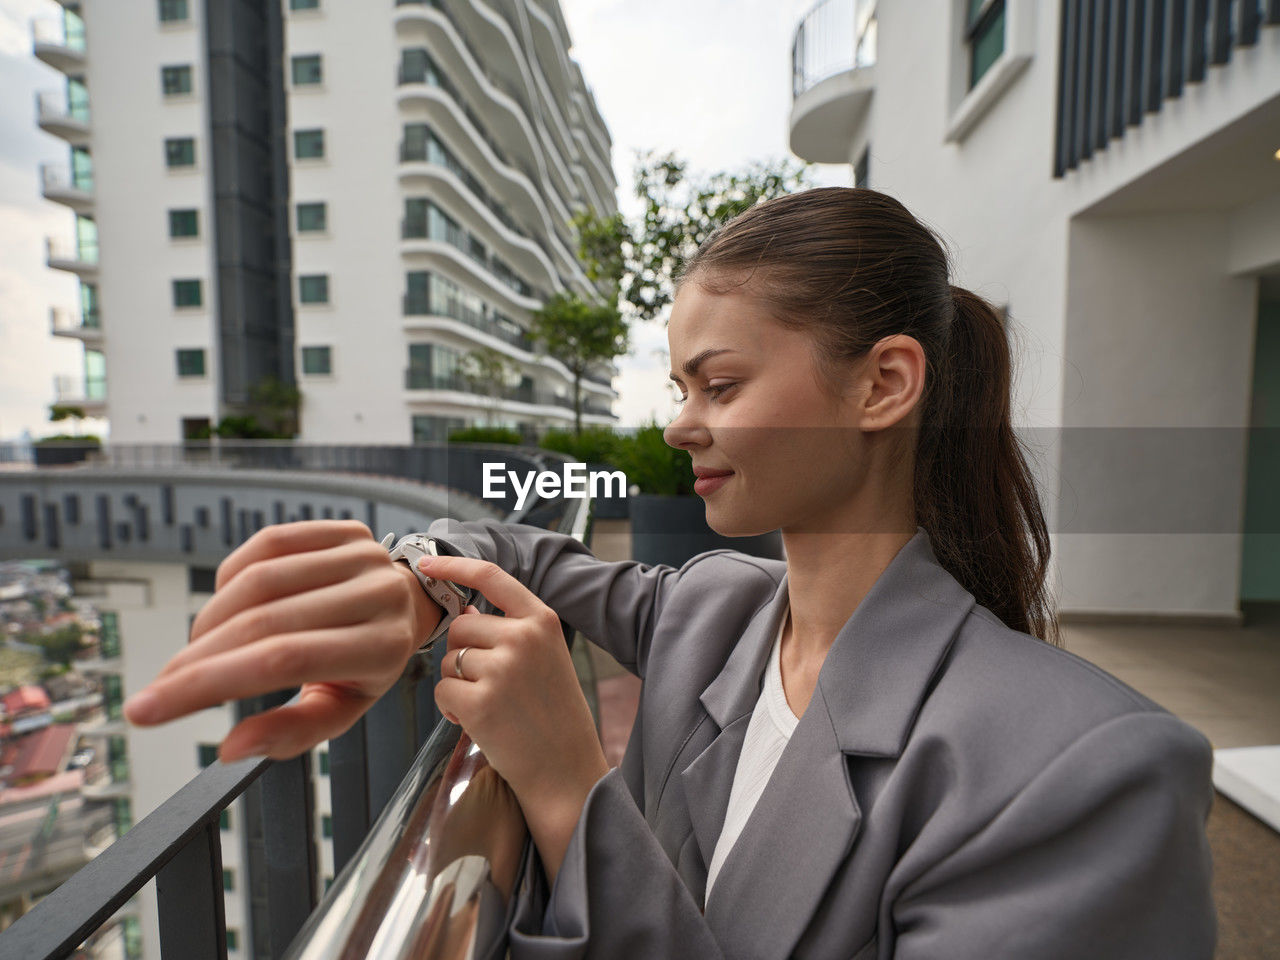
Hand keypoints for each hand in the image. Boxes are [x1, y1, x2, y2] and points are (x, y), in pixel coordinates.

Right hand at [122, 520, 427, 761]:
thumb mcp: (342, 709)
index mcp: (383, 647)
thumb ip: (291, 732)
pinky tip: (223, 608)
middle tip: (153, 692)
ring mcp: (362, 555)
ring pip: (259, 581)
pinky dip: (230, 579)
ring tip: (197, 653)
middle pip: (265, 623)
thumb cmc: (367, 665)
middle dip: (195, 661)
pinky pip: (268, 545)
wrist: (407, 606)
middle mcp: (377, 594)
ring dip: (210, 622)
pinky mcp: (345, 529)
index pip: (281, 661)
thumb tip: (230, 749)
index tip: (148, 708)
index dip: (208, 683)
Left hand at [425, 553, 609, 883]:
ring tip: (492, 707)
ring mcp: (501, 669)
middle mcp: (522, 638)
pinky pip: (442, 692)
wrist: (566, 771)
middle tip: (491, 686)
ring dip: (458, 684)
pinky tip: (480, 722)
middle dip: (463, 655)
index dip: (454, 566)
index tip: (427, 563)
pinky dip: (451, 709)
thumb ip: (509, 632)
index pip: (491, 577)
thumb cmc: (554, 716)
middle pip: (461, 628)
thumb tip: (463, 615)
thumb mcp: (545, 658)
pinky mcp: (480, 702)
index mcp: (542, 621)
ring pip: (448, 661)